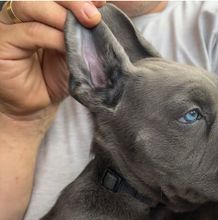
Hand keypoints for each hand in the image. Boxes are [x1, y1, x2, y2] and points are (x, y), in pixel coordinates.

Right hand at [0, 1, 104, 132]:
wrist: (38, 106)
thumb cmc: (55, 78)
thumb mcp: (72, 51)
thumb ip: (80, 33)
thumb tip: (98, 14)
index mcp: (39, 13)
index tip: (102, 2)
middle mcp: (21, 15)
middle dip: (73, 1)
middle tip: (94, 16)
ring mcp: (8, 26)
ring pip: (31, 5)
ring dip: (62, 14)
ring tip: (87, 24)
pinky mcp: (2, 42)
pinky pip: (30, 32)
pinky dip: (53, 36)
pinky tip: (69, 45)